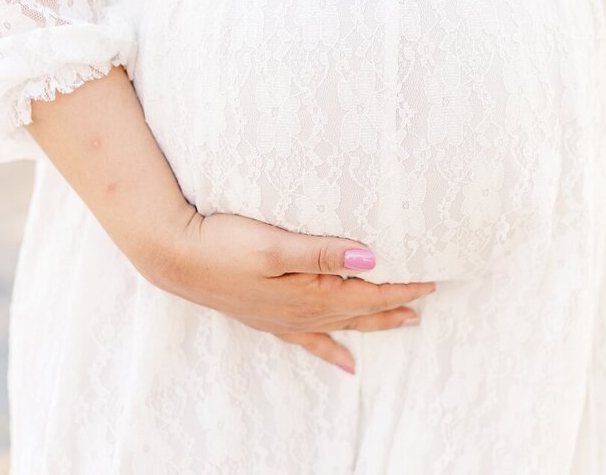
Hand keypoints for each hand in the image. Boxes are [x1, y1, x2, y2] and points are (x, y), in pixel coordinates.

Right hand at [141, 203, 434, 374]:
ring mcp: (283, 317)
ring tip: (402, 325)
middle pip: (360, 312)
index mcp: (308, 293)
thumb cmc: (222, 244)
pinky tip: (344, 361)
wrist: (173, 256)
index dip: (401, 288)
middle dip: (395, 307)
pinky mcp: (265, 316)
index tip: (431, 282)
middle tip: (426, 305)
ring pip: (340, 325)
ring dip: (372, 324)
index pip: (368, 293)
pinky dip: (330, 350)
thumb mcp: (275, 243)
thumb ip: (323, 252)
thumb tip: (370, 259)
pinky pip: (309, 340)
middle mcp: (301, 311)